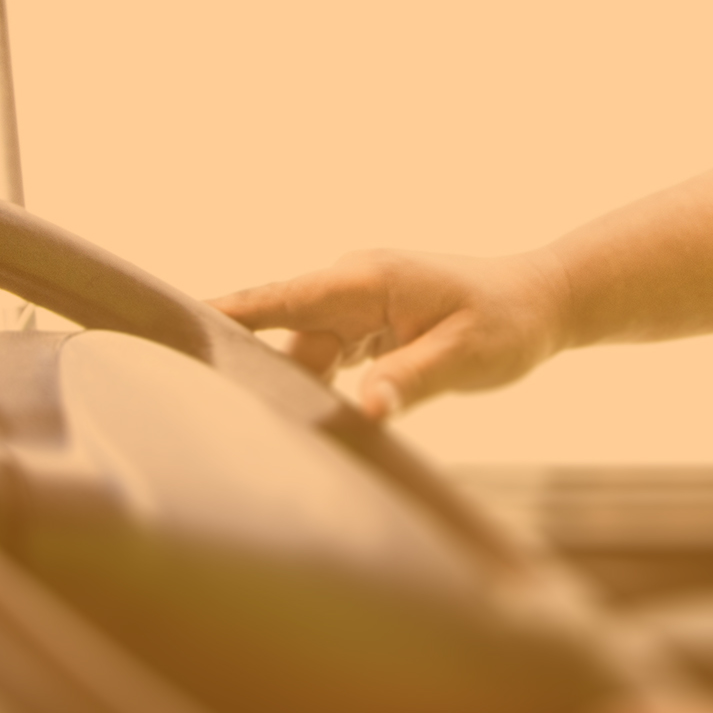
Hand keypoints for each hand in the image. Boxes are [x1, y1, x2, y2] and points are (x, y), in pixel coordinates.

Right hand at [211, 246, 566, 418]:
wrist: (545, 301)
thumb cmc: (508, 323)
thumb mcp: (464, 358)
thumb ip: (409, 382)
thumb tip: (365, 410)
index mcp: (364, 281)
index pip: (277, 297)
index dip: (222, 311)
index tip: (168, 319)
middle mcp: (352, 286)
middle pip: (281, 333)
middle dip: (249, 368)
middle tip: (209, 410)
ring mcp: (358, 305)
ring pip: (301, 351)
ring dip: (290, 387)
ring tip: (264, 431)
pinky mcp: (367, 325)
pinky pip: (325, 357)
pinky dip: (317, 387)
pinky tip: (312, 424)